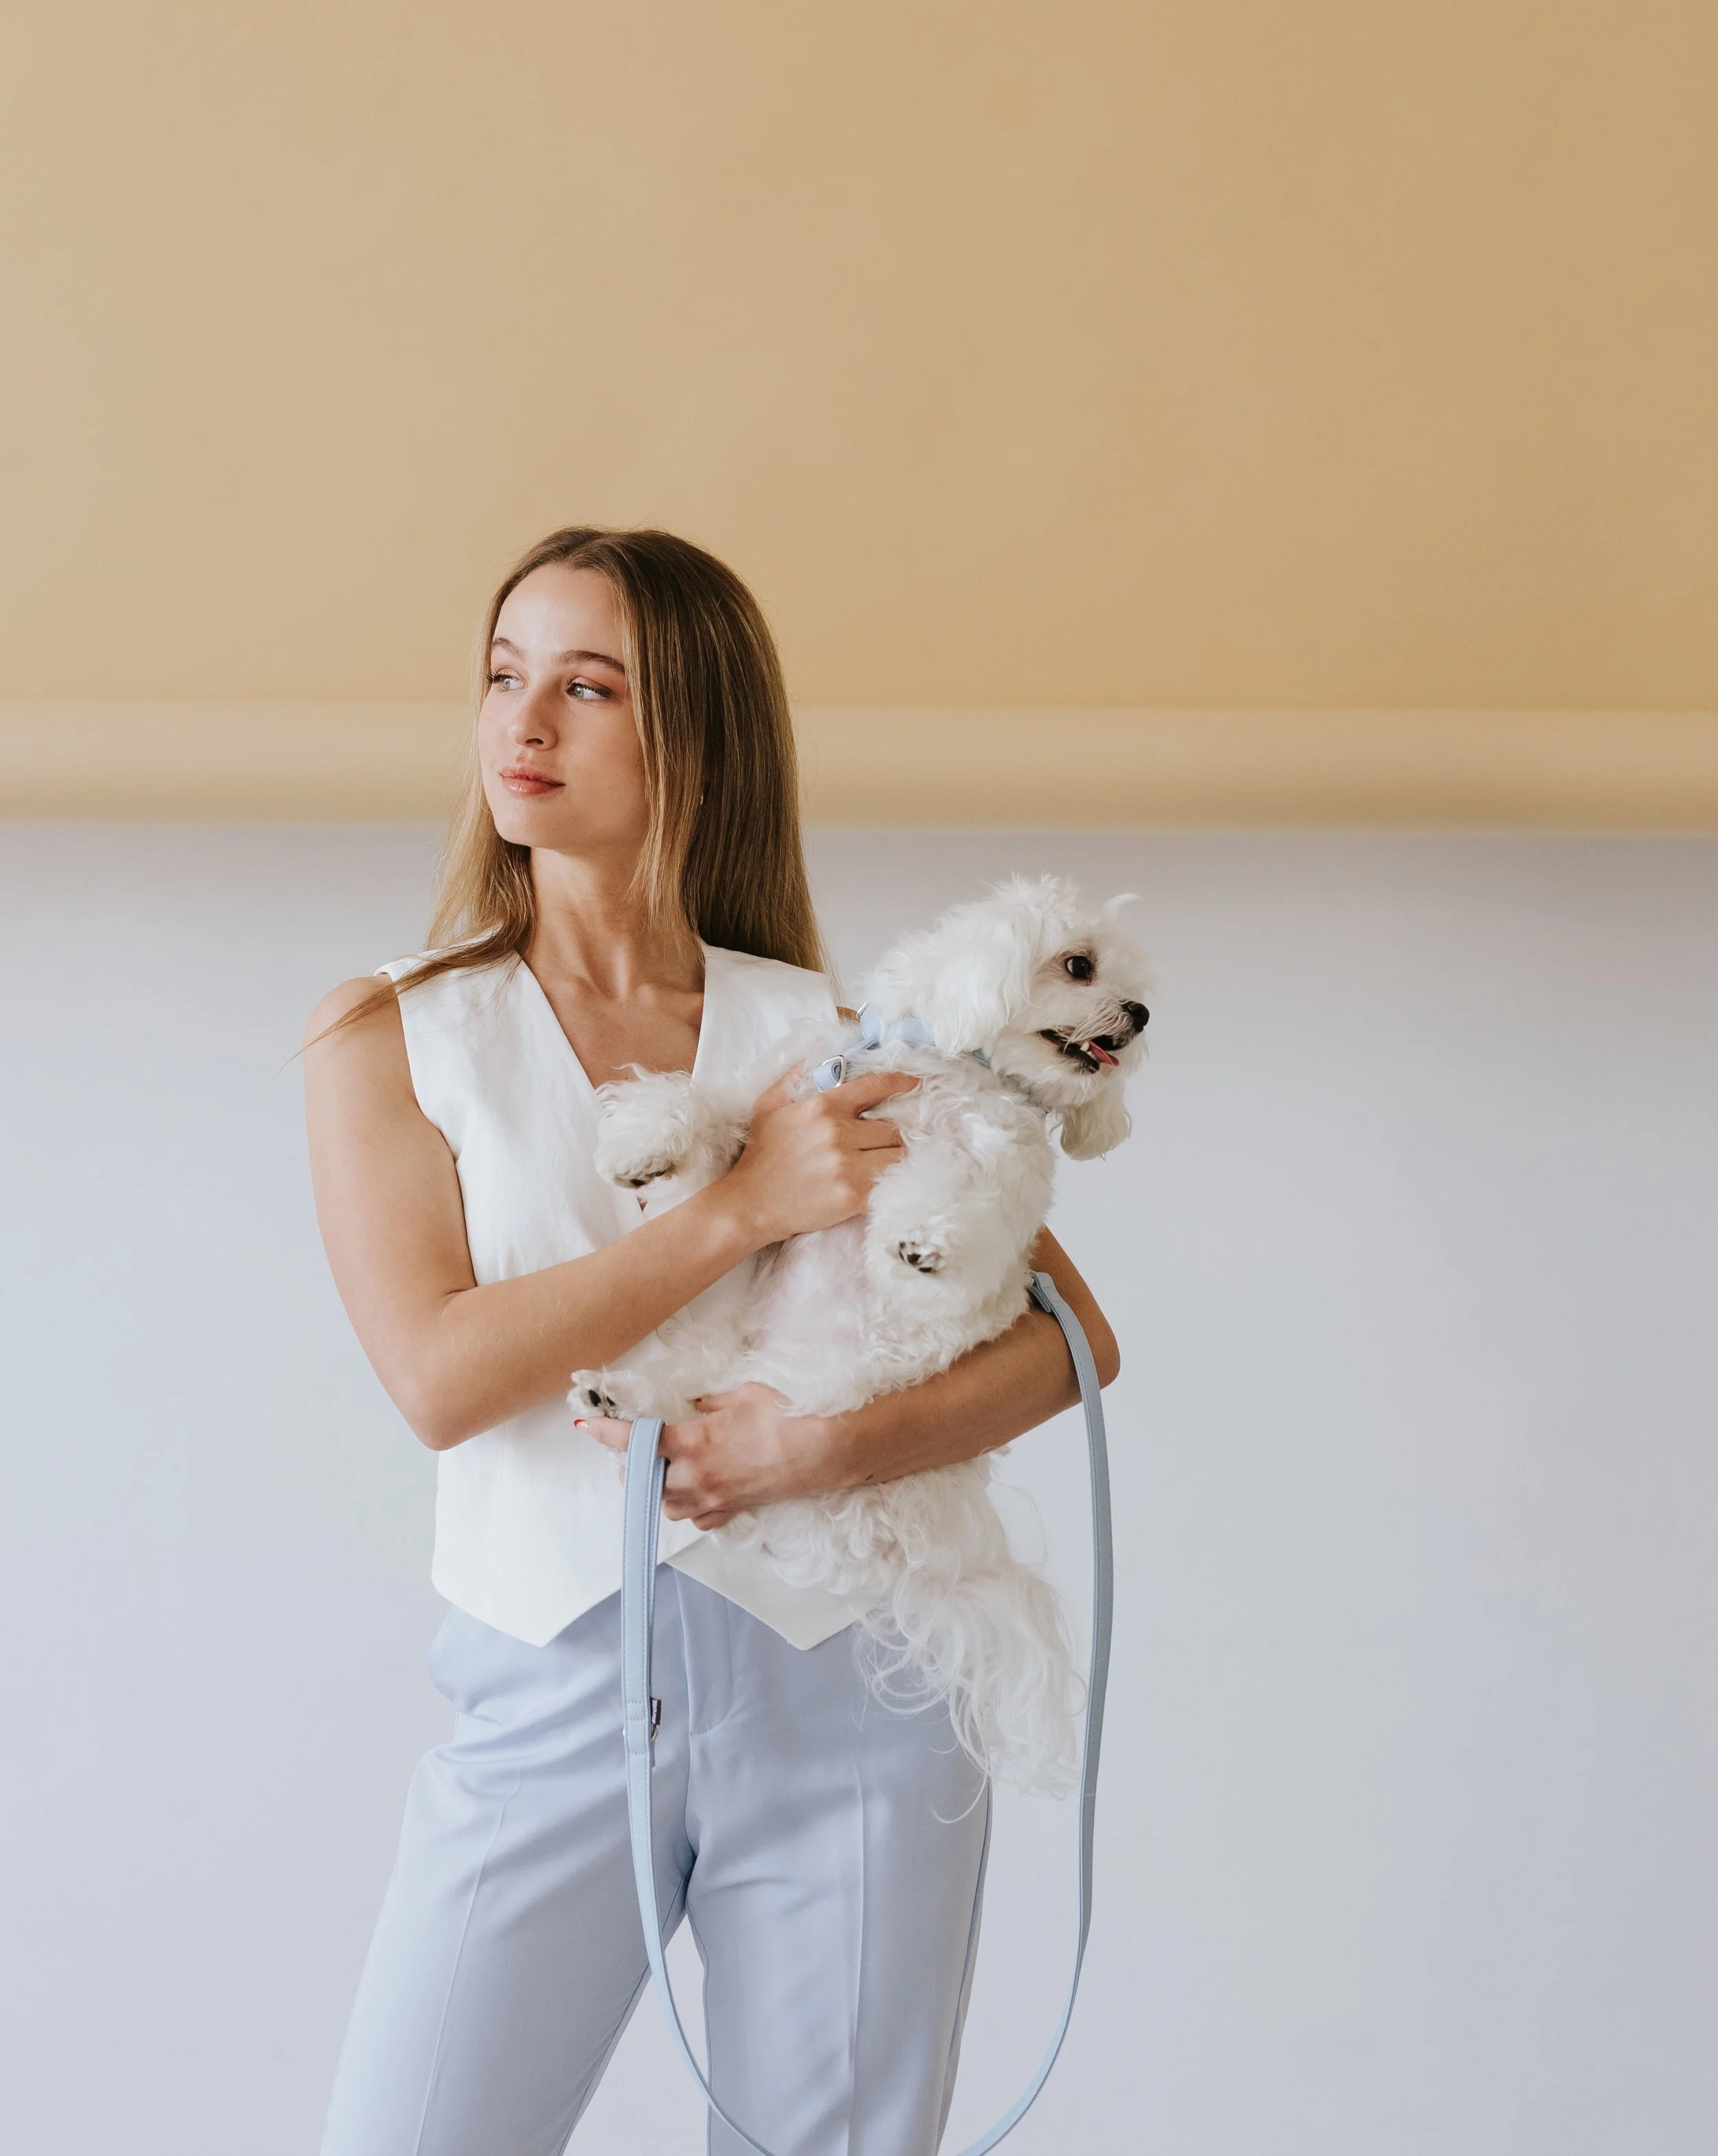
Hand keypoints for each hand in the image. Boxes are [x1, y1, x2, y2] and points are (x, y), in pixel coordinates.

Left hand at [578, 1383, 847, 1528]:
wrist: (823, 1450)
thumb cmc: (785, 1415)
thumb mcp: (742, 1395)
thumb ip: (710, 1402)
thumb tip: (695, 1405)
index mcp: (693, 1442)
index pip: (637, 1440)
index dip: (607, 1434)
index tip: (587, 1427)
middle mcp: (696, 1476)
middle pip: (643, 1482)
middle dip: (634, 1467)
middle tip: (639, 1449)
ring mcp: (714, 1498)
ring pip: (667, 1506)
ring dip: (659, 1491)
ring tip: (666, 1472)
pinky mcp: (732, 1509)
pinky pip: (698, 1517)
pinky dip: (690, 1507)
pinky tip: (698, 1491)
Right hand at [719, 1068, 917, 1247]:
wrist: (749, 1205)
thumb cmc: (759, 1155)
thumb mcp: (769, 1105)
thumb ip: (795, 1077)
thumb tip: (820, 1053)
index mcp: (822, 1106)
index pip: (876, 1086)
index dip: (902, 1083)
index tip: (916, 1084)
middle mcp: (838, 1132)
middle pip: (893, 1128)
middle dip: (893, 1135)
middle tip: (888, 1143)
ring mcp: (847, 1165)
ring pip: (897, 1155)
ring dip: (895, 1159)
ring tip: (887, 1164)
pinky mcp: (853, 1195)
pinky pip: (890, 1183)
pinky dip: (892, 1182)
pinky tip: (887, 1184)